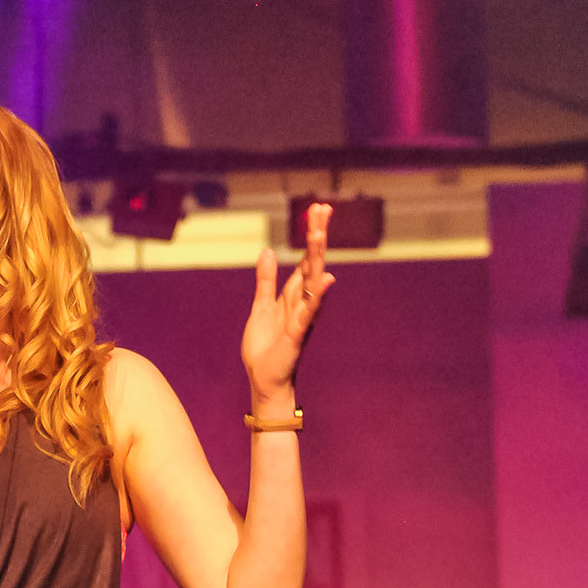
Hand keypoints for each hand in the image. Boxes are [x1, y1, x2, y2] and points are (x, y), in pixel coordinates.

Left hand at [241, 202, 333, 408]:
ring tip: (318, 232)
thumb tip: (268, 251)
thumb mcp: (261, 306)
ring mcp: (302, 317)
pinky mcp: (297, 334)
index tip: (317, 210)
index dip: (311, 235)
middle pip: (313, 263)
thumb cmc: (265, 347)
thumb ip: (266, 280)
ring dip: (315, 257)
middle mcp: (303, 302)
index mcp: (294, 295)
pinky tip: (326, 279)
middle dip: (317, 236)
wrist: (265, 380)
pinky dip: (317, 296)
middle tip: (322, 208)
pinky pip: (309, 312)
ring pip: (312, 281)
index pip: (306, 259)